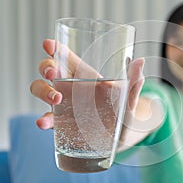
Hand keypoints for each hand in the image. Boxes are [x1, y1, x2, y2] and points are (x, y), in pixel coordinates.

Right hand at [30, 39, 144, 129]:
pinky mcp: (61, 123)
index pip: (66, 57)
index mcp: (85, 76)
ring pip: (41, 90)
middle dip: (46, 66)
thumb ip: (134, 82)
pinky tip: (44, 123)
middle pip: (49, 69)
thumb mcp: (129, 98)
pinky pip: (48, 119)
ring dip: (43, 91)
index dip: (56, 48)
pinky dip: (44, 120)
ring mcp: (63, 105)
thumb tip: (140, 61)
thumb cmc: (123, 112)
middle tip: (54, 73)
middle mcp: (70, 88)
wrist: (120, 137)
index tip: (49, 44)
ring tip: (56, 99)